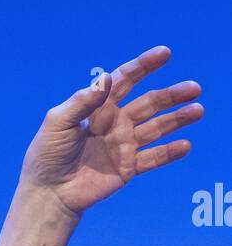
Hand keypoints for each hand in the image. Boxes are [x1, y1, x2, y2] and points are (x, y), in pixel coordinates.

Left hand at [20, 47, 203, 215]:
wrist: (48, 192)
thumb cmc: (47, 154)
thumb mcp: (58, 122)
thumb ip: (82, 102)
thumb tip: (106, 80)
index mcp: (99, 107)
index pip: (125, 80)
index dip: (144, 66)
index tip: (164, 53)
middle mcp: (115, 123)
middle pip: (149, 103)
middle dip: (171, 95)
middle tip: (194, 88)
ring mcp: (123, 145)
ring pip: (157, 128)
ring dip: (177, 119)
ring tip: (197, 109)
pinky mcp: (127, 168)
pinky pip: (153, 158)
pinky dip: (169, 152)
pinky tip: (185, 145)